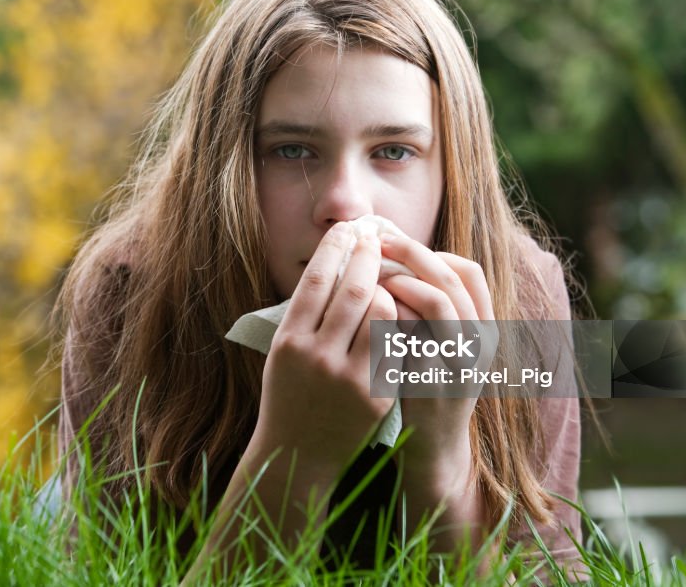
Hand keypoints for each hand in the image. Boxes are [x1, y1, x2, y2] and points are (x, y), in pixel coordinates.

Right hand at [250, 222, 397, 478]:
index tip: (347, 230)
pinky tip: (401, 308)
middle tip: (376, 238)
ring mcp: (349, 378)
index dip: (334, 248)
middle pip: (352, 289)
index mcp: (288, 342)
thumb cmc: (290, 395)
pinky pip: (397, 343)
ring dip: (388, 287)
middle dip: (368, 256)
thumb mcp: (284, 352)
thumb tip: (334, 260)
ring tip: (387, 277)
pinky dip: (400, 320)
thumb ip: (305, 313)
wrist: (299, 455)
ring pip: (382, 312)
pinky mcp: (377, 395)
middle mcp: (317, 357)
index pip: (315, 280)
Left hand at [378, 232, 497, 481]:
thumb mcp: (442, 347)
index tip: (398, 244)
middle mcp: (480, 345)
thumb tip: (399, 260)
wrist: (430, 453)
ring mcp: (459, 365)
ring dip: (400, 281)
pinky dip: (388, 316)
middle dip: (411, 254)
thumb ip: (432, 311)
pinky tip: (365, 311)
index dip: (433, 252)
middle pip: (450, 279)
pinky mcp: (433, 385)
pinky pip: (411, 336)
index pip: (470, 272)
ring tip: (372, 277)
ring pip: (436, 303)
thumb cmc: (425, 389)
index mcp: (486, 330)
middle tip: (377, 243)